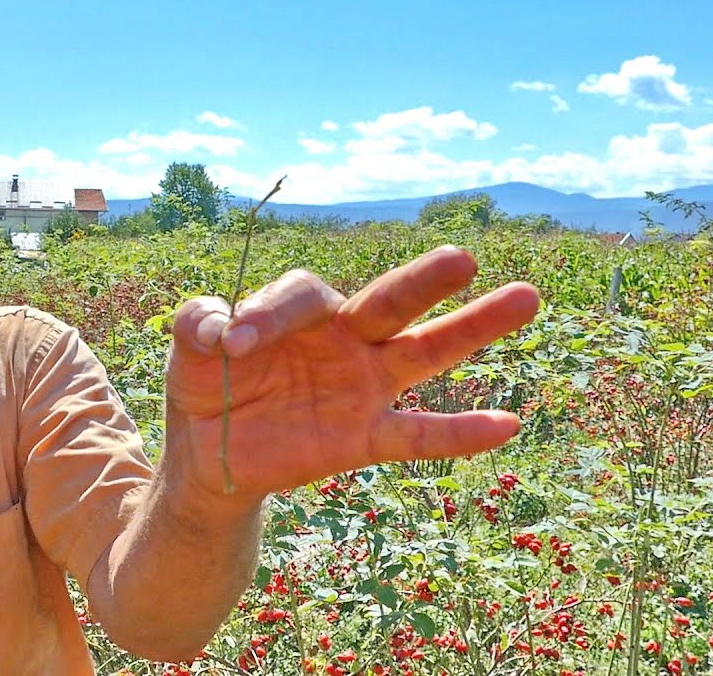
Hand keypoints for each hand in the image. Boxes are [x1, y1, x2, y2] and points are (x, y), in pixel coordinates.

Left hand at [163, 245, 539, 504]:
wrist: (209, 453)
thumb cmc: (206, 386)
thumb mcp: (187, 350)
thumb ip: (196, 322)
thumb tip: (225, 327)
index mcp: (303, 310)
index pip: (305, 295)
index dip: (272, 314)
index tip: (235, 345)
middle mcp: (345, 338)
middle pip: (391, 301)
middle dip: (424, 281)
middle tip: (463, 258)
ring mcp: (362, 385)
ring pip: (424, 352)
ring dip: (471, 328)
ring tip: (524, 298)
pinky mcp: (364, 435)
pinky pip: (418, 434)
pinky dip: (459, 433)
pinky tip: (506, 425)